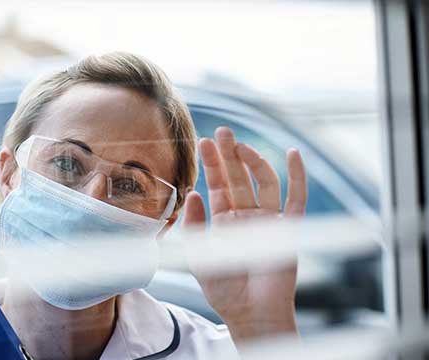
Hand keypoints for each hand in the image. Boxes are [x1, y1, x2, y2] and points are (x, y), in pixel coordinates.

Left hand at [183, 126, 306, 342]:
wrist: (249, 312)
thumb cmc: (223, 288)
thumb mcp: (199, 253)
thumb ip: (195, 224)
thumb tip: (193, 192)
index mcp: (224, 220)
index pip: (218, 186)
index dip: (212, 164)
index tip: (204, 143)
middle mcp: (247, 216)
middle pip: (239, 178)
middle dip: (230, 155)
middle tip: (222, 132)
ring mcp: (268, 220)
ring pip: (264, 182)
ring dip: (254, 162)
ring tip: (240, 146)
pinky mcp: (287, 229)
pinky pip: (296, 199)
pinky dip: (297, 177)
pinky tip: (293, 154)